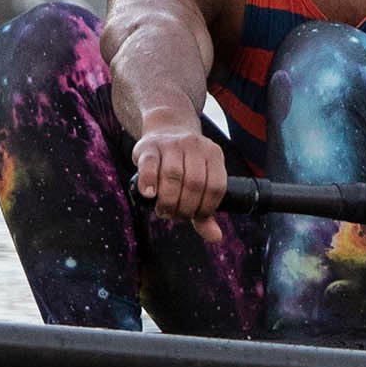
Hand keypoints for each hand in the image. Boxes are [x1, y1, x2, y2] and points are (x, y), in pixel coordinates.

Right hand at [133, 121, 226, 242]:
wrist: (165, 129)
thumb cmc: (185, 164)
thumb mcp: (201, 182)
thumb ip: (206, 210)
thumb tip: (215, 238)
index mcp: (213, 154)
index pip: (216, 187)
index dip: (206, 208)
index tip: (194, 216)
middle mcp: (194, 146)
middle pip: (195, 183)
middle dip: (185, 207)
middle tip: (175, 216)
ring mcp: (171, 144)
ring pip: (173, 174)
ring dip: (169, 200)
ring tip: (164, 211)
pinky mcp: (149, 146)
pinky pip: (150, 165)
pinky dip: (150, 182)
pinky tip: (150, 195)